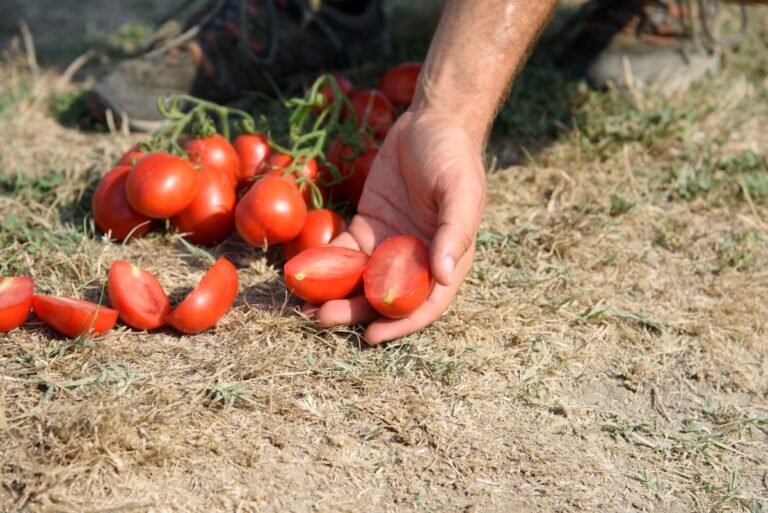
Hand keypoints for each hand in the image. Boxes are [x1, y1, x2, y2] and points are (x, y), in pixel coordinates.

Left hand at [307, 108, 485, 343]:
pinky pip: (343, 252)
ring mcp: (389, 245)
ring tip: (304, 307)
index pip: (425, 303)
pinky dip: (324, 264)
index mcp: (446, 260)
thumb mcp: (460, 191)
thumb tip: (444, 276)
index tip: (371, 336)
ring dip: (334, 296)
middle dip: (354, 312)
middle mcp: (416, 259)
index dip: (400, 323)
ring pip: (360, 280)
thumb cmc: (454, 157)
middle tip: (321, 319)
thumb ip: (455, 233)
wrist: (431, 121)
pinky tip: (301, 272)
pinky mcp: (366, 227)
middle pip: (384, 297)